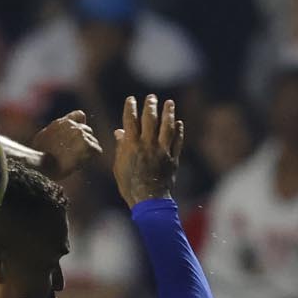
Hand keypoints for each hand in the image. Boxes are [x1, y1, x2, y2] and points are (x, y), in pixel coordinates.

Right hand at [34, 110, 101, 177]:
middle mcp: (72, 126)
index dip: (81, 124)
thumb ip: (53, 132)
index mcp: (61, 123)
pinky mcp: (86, 145)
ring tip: (75, 161)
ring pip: (93, 142)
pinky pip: (97, 151)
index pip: (79, 115)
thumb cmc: (38, 157)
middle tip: (75, 156)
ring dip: (87, 152)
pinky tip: (80, 164)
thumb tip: (57, 135)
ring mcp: (80, 134)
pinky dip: (91, 158)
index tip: (79, 135)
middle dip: (84, 143)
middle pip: (88, 131)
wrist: (41, 165)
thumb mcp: (42, 139)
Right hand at [111, 92, 182, 207]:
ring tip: (169, 103)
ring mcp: (162, 150)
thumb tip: (119, 133)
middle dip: (150, 106)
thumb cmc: (129, 185)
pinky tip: (178, 123)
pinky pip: (177, 141)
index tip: (131, 99)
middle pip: (150, 120)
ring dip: (168, 113)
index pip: (130, 121)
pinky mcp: (173, 158)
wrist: (148, 200)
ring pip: (167, 127)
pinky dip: (178, 131)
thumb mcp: (119, 167)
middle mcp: (148, 145)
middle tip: (151, 97)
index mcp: (132, 146)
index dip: (130, 108)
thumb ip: (121, 148)